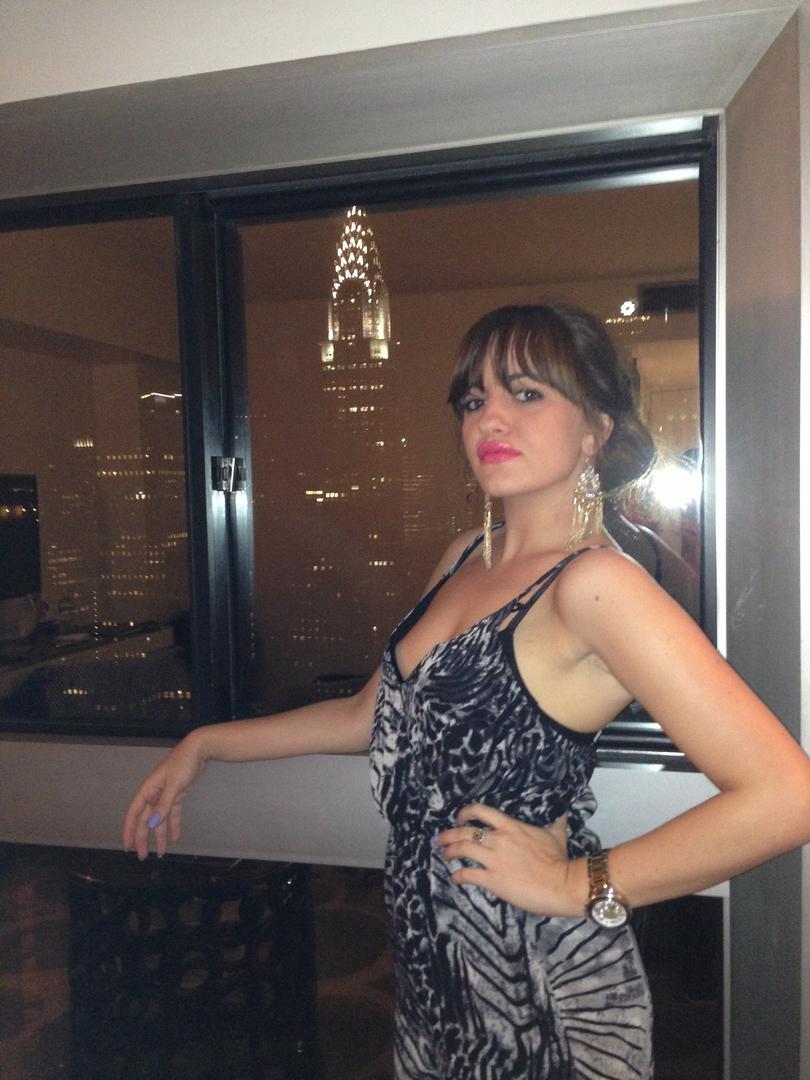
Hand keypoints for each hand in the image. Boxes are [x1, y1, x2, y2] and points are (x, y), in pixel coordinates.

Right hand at [122, 732, 206, 859]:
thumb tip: (153, 824)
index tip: (128, 845)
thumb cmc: (183, 762)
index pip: (134, 813)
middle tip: (143, 856)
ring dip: (159, 836)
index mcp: (148, 789)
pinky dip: (173, 825)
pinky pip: (173, 814)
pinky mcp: (177, 795)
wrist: (199, 749)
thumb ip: (163, 804)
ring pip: (159, 820)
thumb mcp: (174, 785)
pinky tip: (175, 837)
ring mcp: (166, 795)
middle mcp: (154, 794)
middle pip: (146, 820)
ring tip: (161, 853)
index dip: (129, 830)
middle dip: (143, 838)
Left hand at [433, 803, 585, 917]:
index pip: (481, 812)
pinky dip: (458, 876)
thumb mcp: (556, 835)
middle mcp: (498, 839)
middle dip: (449, 835)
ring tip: (446, 855)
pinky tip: (455, 878)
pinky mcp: (493, 880)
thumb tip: (563, 815)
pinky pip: (468, 875)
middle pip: (464, 831)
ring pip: (462, 850)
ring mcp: (494, 859)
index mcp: (510, 827)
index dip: (465, 813)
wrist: (562, 884)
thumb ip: (556, 823)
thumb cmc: (559, 860)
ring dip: (450, 852)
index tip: (459, 818)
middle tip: (440, 839)